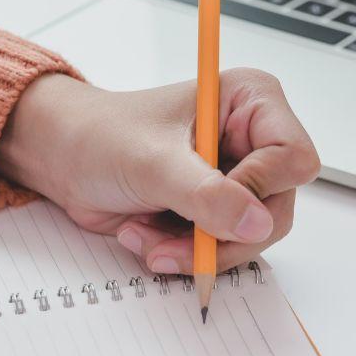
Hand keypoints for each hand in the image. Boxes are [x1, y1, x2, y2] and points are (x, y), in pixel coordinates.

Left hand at [0, 68, 319, 274]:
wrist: (63, 158)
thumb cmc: (100, 136)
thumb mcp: (152, 163)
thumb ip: (205, 193)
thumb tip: (257, 222)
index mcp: (250, 101)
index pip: (293, 158)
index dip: (258, 190)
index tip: (211, 204)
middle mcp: (251, 139)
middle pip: (275, 209)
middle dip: (217, 234)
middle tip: (168, 242)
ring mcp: (236, 177)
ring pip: (250, 237)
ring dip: (194, 249)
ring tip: (145, 234)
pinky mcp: (216, 209)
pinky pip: (223, 249)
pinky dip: (184, 254)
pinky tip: (146, 234)